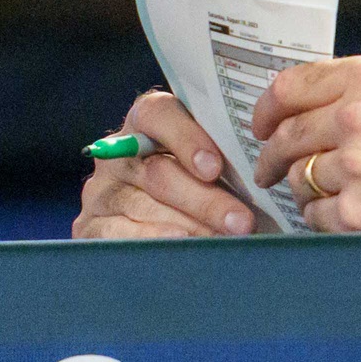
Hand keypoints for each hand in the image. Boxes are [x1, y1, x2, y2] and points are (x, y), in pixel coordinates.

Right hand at [74, 90, 262, 239]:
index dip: (185, 138)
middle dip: (205, 200)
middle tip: (241, 222)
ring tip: (224, 241)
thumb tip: (268, 167)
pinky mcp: (92, 226)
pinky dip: (153, 240)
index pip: (157, 114)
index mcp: (145, 124)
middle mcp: (119, 154)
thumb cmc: (201, 188)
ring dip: (189, 225)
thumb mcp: (211, 164)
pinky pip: (119, 233)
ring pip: (144, 206)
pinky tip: (181, 246)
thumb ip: (227, 157)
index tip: (213, 168)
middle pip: (159, 172)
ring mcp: (102, 191)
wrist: (154, 227)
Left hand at [247, 57, 360, 232]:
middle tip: (270, 170)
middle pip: (285, 136)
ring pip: (299, 180)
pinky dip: (329, 222)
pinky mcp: (359, 214)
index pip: (289, 86)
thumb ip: (357, 96)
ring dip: (309, 192)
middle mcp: (360, 117)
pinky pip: (317, 218)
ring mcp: (357, 168)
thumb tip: (295, 112)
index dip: (265, 109)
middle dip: (272, 157)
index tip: (259, 125)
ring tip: (342, 196)